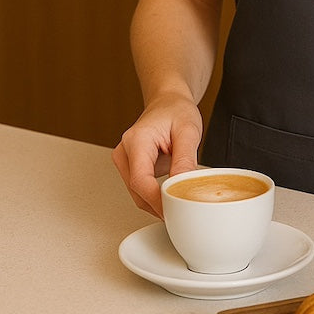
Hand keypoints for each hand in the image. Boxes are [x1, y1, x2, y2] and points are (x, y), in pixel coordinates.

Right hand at [112, 93, 202, 217]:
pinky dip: (155, 196)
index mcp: (136, 140)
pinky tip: (170, 196)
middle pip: (137, 191)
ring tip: (179, 202)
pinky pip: (141, 190)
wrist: (168, 102)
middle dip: (159, 205)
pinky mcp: (129, 167)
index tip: (173, 210)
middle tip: (182, 211)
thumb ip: (185, 159)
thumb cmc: (176, 111)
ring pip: (137, 194)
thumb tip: (181, 187)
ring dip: (157, 202)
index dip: (156, 200)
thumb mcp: (188, 130)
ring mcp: (124, 161)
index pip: (140, 181)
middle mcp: (125, 152)